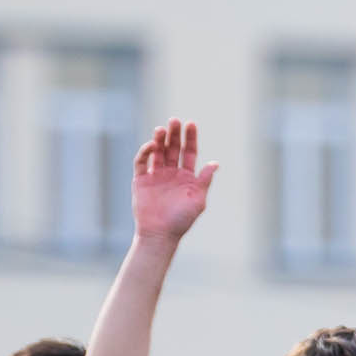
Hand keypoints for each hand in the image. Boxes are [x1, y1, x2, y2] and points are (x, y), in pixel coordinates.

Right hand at [131, 120, 216, 240]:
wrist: (160, 234)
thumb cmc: (181, 220)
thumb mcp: (198, 200)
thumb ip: (204, 180)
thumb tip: (215, 163)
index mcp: (187, 177)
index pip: (189, 152)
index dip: (190, 138)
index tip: (191, 124)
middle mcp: (171, 173)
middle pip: (173, 148)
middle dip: (174, 134)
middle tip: (175, 120)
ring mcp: (155, 175)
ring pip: (157, 152)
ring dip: (159, 139)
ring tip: (162, 129)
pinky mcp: (141, 180)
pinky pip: (142, 162)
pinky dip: (146, 152)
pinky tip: (152, 145)